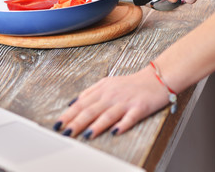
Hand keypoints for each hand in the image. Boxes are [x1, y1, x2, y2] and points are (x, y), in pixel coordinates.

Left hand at [53, 66, 169, 138]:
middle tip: (66, 132)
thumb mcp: (107, 83)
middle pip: (91, 110)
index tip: (58, 124)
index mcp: (102, 89)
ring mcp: (126, 101)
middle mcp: (112, 95)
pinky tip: (115, 132)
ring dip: (96, 125)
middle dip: (77, 122)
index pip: (81, 104)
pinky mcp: (140, 107)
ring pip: (108, 114)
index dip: (69, 115)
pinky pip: (130, 117)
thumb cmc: (130, 83)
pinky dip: (122, 125)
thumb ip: (89, 93)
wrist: (156, 78)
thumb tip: (71, 103)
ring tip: (86, 135)